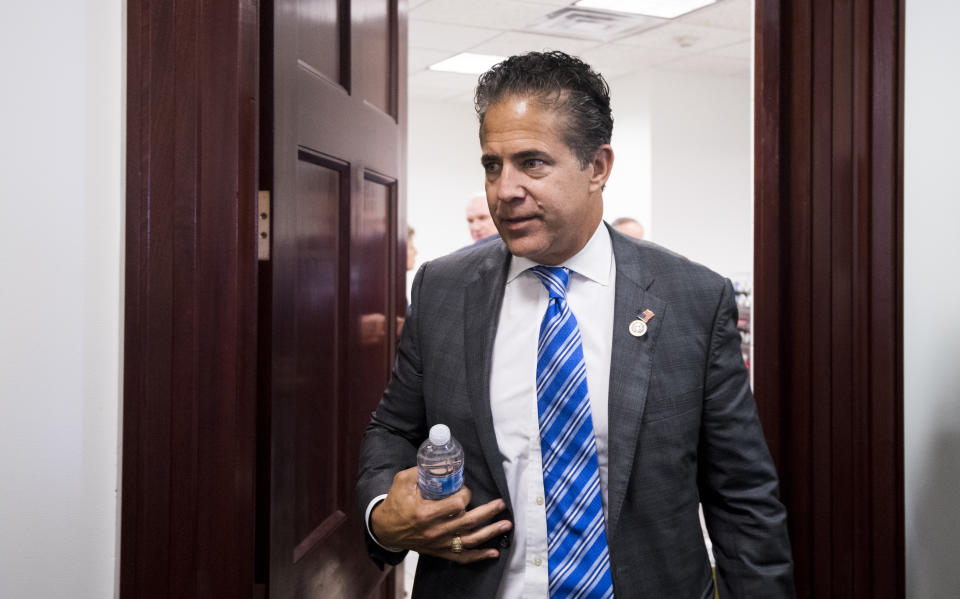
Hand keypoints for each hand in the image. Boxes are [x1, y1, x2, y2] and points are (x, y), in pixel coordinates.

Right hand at [370, 466, 511, 563]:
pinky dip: (479, 556)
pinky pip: (462, 557)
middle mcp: (434, 531)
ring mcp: (438, 544)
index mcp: (425, 513)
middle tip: (501, 504)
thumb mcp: (403, 482)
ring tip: (506, 525)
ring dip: (490, 532)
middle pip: (467, 522)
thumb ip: (420, 471)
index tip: (465, 489)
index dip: (465, 494)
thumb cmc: (395, 503)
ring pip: (469, 540)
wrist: (385, 529)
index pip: (455, 505)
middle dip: (488, 513)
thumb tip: (439, 461)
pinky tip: (494, 553)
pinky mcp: (439, 552)